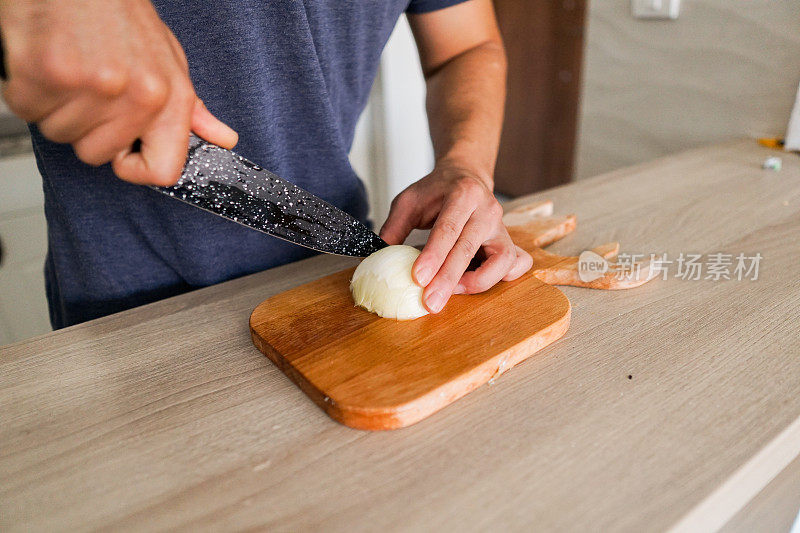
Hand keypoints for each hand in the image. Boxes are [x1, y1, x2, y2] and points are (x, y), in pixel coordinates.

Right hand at [0, 0, 236, 184]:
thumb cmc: (120, 15)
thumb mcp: (169, 61)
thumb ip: (191, 109)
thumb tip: (223, 139)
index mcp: (170, 97)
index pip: (162, 171)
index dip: (135, 167)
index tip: (123, 151)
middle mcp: (136, 94)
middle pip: (96, 155)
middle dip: (86, 128)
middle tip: (88, 88)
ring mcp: (91, 84)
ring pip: (60, 134)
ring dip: (56, 108)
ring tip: (69, 70)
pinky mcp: (48, 72)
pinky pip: (27, 110)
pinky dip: (27, 91)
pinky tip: (46, 62)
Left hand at [380, 164, 532, 312]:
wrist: (466, 176)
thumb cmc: (436, 192)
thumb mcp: (409, 200)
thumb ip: (394, 227)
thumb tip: (381, 256)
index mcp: (463, 194)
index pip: (448, 228)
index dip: (433, 256)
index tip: (418, 278)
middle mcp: (487, 210)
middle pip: (469, 248)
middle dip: (448, 279)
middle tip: (430, 302)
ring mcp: (502, 227)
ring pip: (502, 260)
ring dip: (478, 282)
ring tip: (453, 291)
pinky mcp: (508, 241)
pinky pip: (517, 264)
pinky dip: (500, 278)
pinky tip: (476, 283)